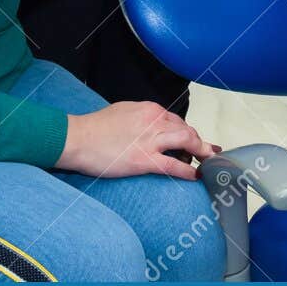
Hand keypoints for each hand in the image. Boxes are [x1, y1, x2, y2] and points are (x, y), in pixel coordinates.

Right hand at [55, 102, 216, 179]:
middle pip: (186, 130)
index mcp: (149, 110)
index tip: (191, 141)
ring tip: (208, 162)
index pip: (176, 120)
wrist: (78, 138)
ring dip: (201, 152)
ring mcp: (151, 140)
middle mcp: (154, 121)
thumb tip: (153, 126)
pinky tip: (195, 176)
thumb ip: (142, 118)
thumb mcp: (123, 112)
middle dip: (199, 142)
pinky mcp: (144, 160)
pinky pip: (174, 165)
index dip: (186, 132)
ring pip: (187, 141)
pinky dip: (189, 171)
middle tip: (208, 152)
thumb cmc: (95, 127)